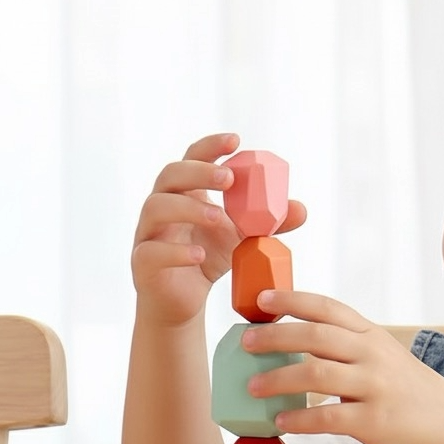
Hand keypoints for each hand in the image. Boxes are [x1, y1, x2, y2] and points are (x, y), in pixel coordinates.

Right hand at [131, 133, 306, 326]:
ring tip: (219, 217)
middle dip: (199, 172)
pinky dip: (177, 252)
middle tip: (229, 179)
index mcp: (186, 193)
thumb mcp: (243, 239)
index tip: (236, 140)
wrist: (182, 303)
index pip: (192, 158)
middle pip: (170, 175)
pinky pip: (152, 251)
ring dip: (189, 208)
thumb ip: (268, 224)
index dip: (210, 147)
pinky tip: (200, 255)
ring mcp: (148, 233)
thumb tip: (300, 208)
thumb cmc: (208, 260)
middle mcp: (162, 206)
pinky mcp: (143, 262)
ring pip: (156, 207)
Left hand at [242, 290, 443, 443]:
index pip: (327, 308)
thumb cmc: (407, 391)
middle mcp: (372, 354)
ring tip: (252, 388)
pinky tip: (281, 421)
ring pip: (316, 373)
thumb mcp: (382, 355)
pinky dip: (300, 419)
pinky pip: (329, 418)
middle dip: (275, 336)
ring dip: (278, 379)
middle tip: (245, 342)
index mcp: (370, 335)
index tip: (261, 300)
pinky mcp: (375, 420)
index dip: (292, 300)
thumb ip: (346, 347)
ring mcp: (374, 386)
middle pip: (316, 336)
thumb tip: (293, 345)